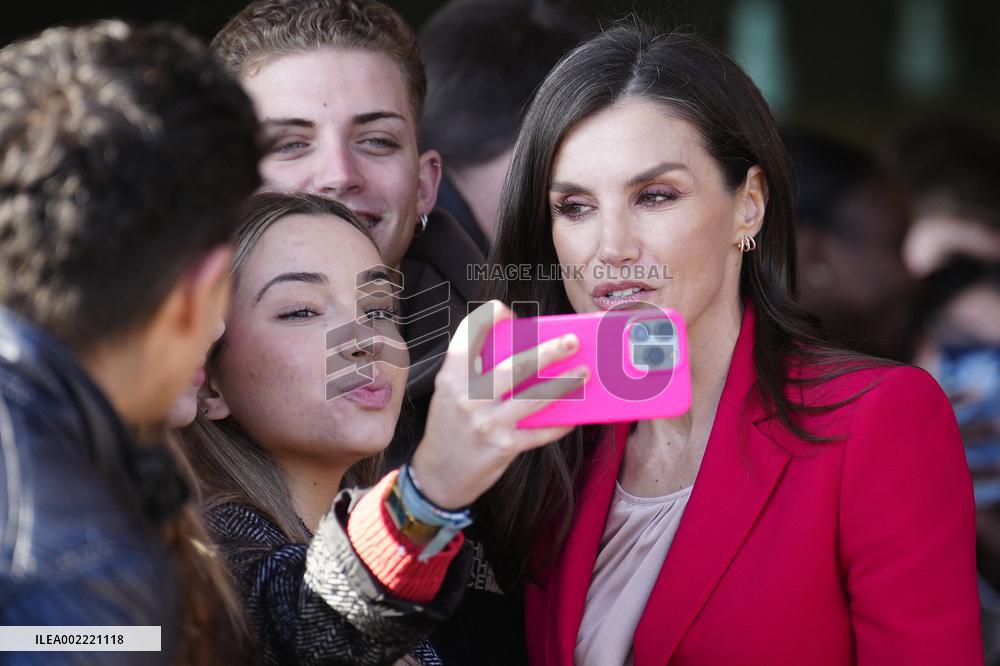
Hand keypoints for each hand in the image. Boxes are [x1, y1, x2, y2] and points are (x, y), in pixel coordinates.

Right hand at [410, 300, 586, 508]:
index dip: (489, 317)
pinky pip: (540, 431)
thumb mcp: (449, 392)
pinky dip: (560, 423)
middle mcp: (468, 397)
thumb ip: (474, 371)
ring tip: (585, 372)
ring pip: (535, 397)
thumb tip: (522, 349)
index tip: (507, 312)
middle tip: (573, 341)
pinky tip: (573, 415)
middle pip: (515, 366)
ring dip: (564, 383)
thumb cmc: (450, 426)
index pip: (469, 335)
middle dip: (549, 351)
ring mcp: (487, 423)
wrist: (438, 475)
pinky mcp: (504, 447)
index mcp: (452, 377)